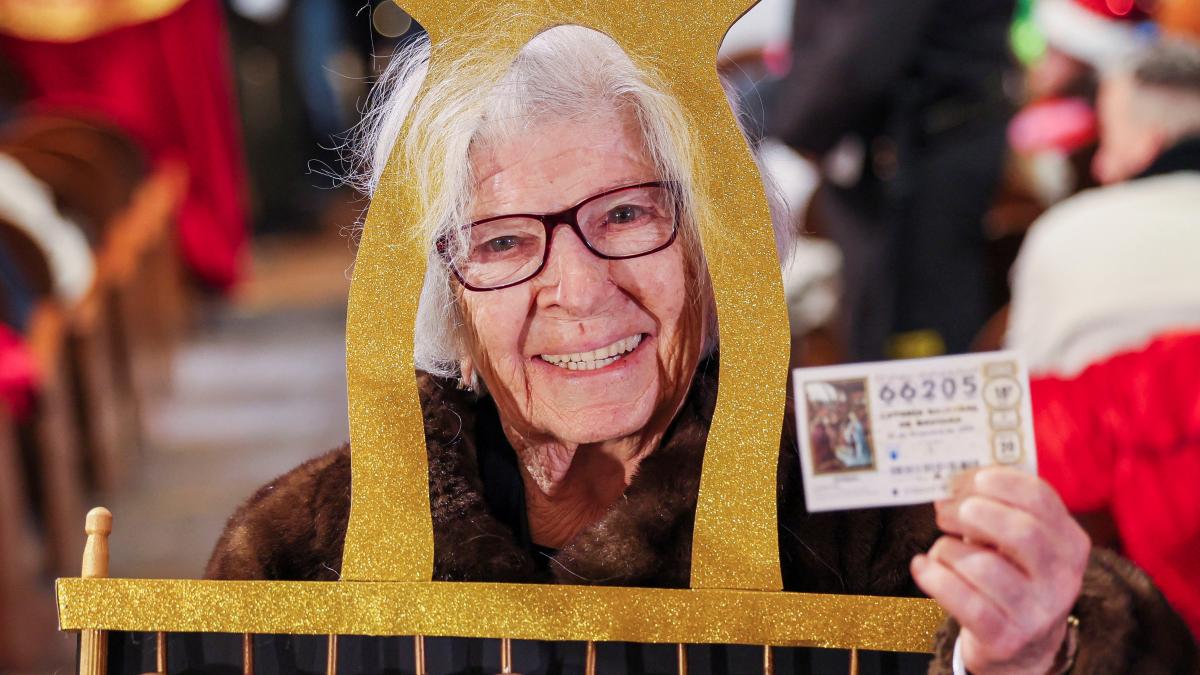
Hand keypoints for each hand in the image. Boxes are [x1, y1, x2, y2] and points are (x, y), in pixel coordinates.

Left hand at [911, 467, 1089, 673]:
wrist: (1022, 648)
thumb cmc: (1011, 576)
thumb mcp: (1017, 542)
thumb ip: (995, 508)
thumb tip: (950, 482)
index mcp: (1070, 542)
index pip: (1039, 497)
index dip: (996, 481)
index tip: (964, 480)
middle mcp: (1062, 578)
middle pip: (1021, 531)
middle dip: (972, 512)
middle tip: (944, 512)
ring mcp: (1036, 612)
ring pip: (983, 566)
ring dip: (948, 549)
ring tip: (941, 550)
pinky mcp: (1006, 638)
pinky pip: (963, 600)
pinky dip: (934, 577)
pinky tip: (923, 566)